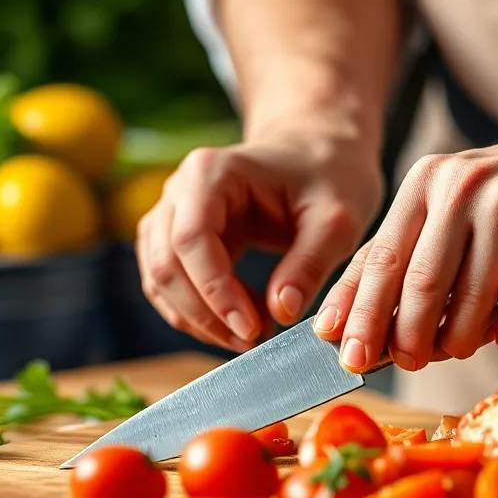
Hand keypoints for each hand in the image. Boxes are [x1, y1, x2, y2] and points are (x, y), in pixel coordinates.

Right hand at [137, 137, 382, 351]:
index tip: (251, 329)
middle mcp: (180, 189)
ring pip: (160, 279)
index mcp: (212, 172)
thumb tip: (282, 312)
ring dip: (199, 319)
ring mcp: (173, 213)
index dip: (215, 291)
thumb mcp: (337, 220)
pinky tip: (240, 323)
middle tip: (254, 341)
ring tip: (252, 336)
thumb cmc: (331, 178)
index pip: (191, 240)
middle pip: (166, 264)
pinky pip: (170, 284)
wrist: (320, 156)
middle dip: (205, 313)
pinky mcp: (179, 238)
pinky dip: (197, 313)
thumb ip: (309, 264)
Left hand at [312, 103, 497, 372]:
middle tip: (404, 364)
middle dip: (401, 336)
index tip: (342, 355)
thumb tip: (364, 325)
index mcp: (429, 183)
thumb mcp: (468, 212)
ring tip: (462, 347)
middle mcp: (462, 187)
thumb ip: (420, 256)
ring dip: (459, 338)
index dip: (356, 312)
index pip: (378, 257)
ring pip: (466, 298)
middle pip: (414, 282)